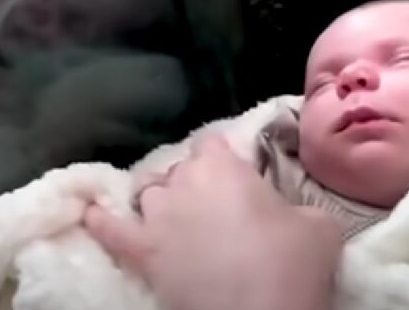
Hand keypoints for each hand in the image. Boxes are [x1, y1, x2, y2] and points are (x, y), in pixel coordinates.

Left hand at [84, 135, 342, 309]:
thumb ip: (298, 204)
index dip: (224, 158)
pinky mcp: (139, 251)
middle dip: (195, 183)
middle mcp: (182, 182)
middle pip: (180, 169)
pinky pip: (109, 229)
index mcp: (223, 166)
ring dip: (160, 203)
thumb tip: (289, 208)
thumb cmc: (292, 265)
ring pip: (148, 194)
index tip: (236, 173)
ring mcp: (156, 216)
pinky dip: (99, 221)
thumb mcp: (319, 225)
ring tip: (176, 220)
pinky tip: (89, 214)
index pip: (213, 144)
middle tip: (218, 208)